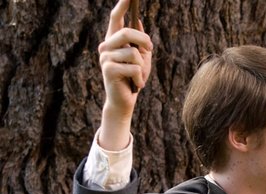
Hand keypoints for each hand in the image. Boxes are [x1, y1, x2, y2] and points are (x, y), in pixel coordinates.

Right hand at [98, 0, 152, 149]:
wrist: (124, 102)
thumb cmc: (134, 80)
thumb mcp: (141, 59)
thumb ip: (140, 43)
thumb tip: (139, 21)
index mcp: (113, 41)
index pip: (116, 19)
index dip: (122, 6)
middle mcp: (106, 46)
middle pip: (127, 33)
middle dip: (143, 40)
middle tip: (150, 49)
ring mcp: (105, 58)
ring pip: (133, 53)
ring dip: (142, 67)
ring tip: (139, 77)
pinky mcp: (108, 70)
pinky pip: (134, 68)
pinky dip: (140, 78)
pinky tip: (136, 84)